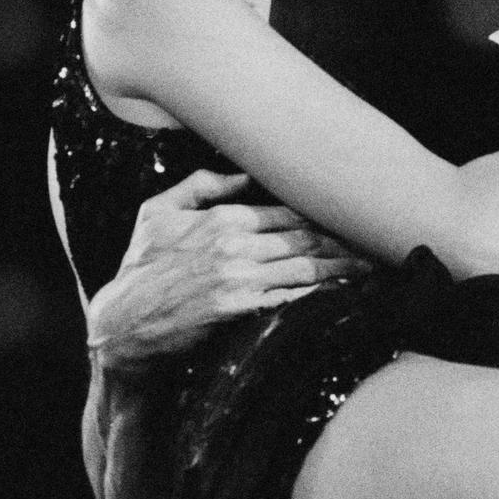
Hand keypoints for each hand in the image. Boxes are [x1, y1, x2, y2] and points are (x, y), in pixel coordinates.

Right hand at [85, 170, 370, 376]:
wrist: (122, 324)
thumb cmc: (140, 266)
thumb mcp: (158, 212)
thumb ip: (202, 187)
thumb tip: (243, 174)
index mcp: (221, 218)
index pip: (286, 210)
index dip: (323, 211)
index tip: (349, 213)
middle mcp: (236, 246)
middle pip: (305, 237)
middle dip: (344, 238)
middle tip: (376, 239)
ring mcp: (240, 280)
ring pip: (307, 266)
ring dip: (343, 266)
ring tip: (371, 266)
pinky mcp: (241, 310)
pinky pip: (293, 298)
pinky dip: (322, 293)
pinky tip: (344, 292)